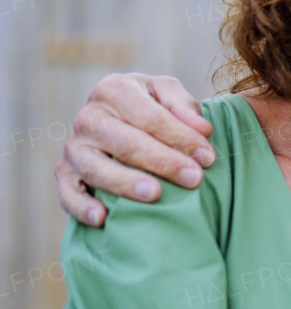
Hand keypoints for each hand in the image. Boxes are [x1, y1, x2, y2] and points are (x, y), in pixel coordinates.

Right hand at [56, 73, 214, 225]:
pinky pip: (68, 193)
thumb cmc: (149, 104)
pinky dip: (82, 207)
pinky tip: (103, 218)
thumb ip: (184, 105)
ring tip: (156, 195)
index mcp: (114, 90)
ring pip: (96, 168)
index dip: (181, 137)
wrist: (115, 116)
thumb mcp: (166, 92)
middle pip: (125, 143)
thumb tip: (203, 130)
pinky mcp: (64, 173)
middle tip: (194, 178)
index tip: (208, 157)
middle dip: (162, 161)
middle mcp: (88, 117)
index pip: (150, 116)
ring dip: (126, 183)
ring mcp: (74, 146)